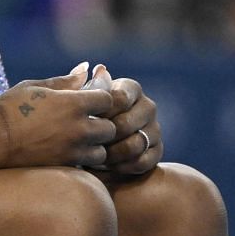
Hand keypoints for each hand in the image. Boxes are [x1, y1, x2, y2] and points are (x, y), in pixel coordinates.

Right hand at [0, 62, 117, 168]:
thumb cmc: (9, 108)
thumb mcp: (35, 86)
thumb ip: (65, 81)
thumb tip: (86, 69)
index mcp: (73, 103)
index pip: (109, 99)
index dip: (101, 99)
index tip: (90, 101)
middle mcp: (78, 128)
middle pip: (110, 128)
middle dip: (102, 124)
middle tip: (87, 123)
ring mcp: (72, 150)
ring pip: (102, 152)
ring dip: (95, 147)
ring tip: (80, 142)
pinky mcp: (64, 167)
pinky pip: (86, 167)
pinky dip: (83, 162)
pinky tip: (70, 154)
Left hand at [86, 62, 161, 177]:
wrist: (93, 148)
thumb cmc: (80, 120)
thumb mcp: (77, 102)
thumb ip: (81, 87)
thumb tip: (94, 68)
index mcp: (130, 88)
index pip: (118, 99)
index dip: (99, 114)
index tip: (83, 123)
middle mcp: (147, 106)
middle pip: (126, 124)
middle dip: (103, 137)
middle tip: (86, 145)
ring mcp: (155, 128)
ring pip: (135, 144)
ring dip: (112, 154)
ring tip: (94, 158)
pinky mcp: (158, 150)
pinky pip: (143, 161)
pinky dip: (123, 167)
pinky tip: (107, 168)